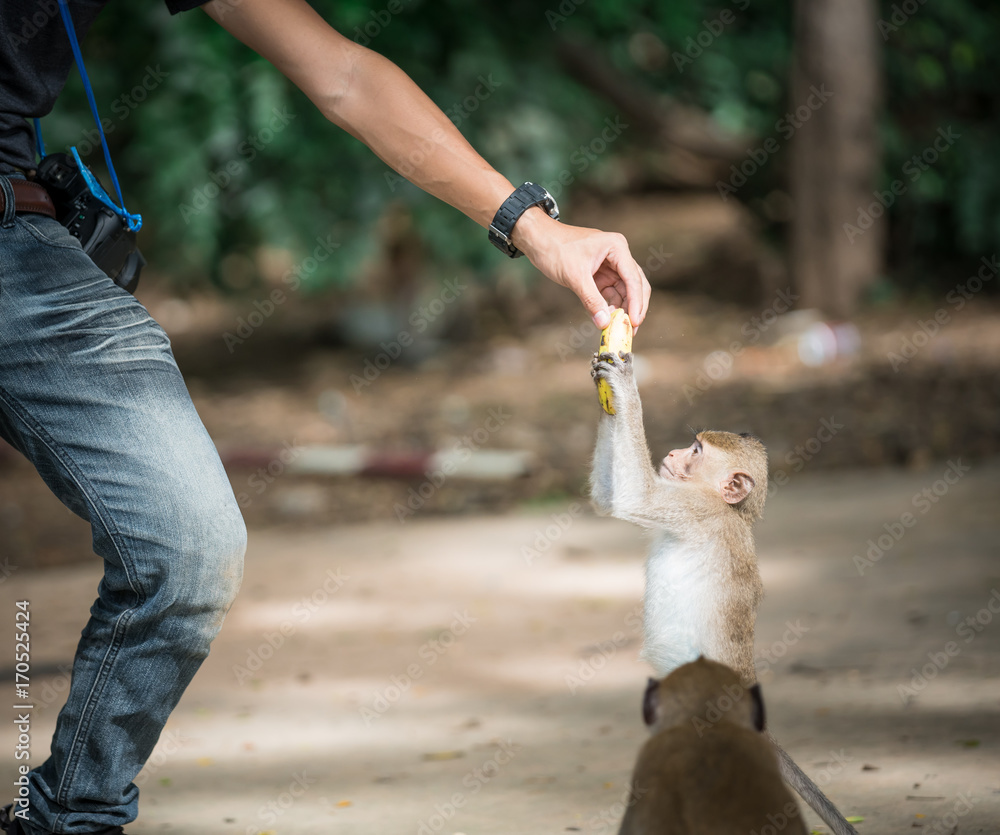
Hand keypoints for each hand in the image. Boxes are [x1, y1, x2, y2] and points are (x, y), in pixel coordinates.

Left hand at [511, 207, 650, 329]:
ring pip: (624, 291)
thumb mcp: (575, 276)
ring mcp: (610, 265)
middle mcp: (618, 255)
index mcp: (617, 248)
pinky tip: (605, 319)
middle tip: (631, 330)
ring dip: (621, 309)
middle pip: (635, 285)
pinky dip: (609, 306)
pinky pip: (611, 293)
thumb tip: (604, 323)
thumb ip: (591, 300)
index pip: (633, 278)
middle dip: (633, 307)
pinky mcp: (601, 275)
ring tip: (616, 328)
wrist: (537, 240)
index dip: (637, 302)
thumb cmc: (555, 249)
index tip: (635, 322)